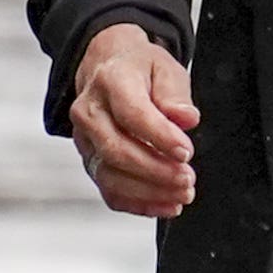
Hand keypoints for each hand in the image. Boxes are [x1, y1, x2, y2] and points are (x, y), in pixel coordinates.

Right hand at [71, 23, 197, 218]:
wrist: (109, 67)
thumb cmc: (139, 69)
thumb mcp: (165, 68)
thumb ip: (175, 94)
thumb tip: (186, 118)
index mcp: (111, 80)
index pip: (131, 113)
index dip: (160, 137)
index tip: (186, 152)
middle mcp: (90, 110)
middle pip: (116, 149)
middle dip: (156, 171)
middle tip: (187, 177)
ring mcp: (85, 139)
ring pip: (109, 175)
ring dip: (149, 192)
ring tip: (181, 193)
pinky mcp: (90, 160)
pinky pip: (108, 190)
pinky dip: (138, 204)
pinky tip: (164, 204)